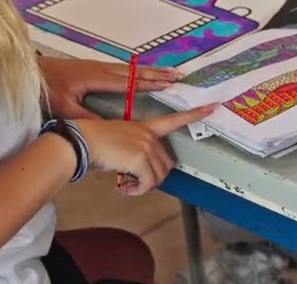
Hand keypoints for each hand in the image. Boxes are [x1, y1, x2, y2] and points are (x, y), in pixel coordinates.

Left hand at [40, 57, 180, 118]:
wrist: (33, 72)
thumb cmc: (48, 89)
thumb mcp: (65, 107)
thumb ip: (87, 117)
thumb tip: (110, 128)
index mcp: (98, 78)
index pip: (130, 81)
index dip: (150, 83)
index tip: (169, 84)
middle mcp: (103, 69)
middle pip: (136, 71)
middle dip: (157, 74)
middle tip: (178, 76)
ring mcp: (99, 67)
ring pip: (131, 69)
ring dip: (150, 71)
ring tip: (168, 73)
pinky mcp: (95, 68)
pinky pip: (123, 69)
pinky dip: (138, 71)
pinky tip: (143, 75)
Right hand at [76, 105, 215, 196]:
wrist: (82, 142)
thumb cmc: (95, 141)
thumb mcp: (120, 142)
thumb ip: (135, 151)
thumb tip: (137, 173)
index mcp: (146, 127)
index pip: (175, 119)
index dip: (195, 114)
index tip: (213, 106)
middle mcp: (149, 135)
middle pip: (165, 164)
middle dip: (151, 178)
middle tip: (131, 183)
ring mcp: (147, 146)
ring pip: (157, 177)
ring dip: (141, 186)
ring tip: (125, 185)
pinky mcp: (141, 160)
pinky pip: (147, 183)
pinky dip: (136, 190)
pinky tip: (122, 187)